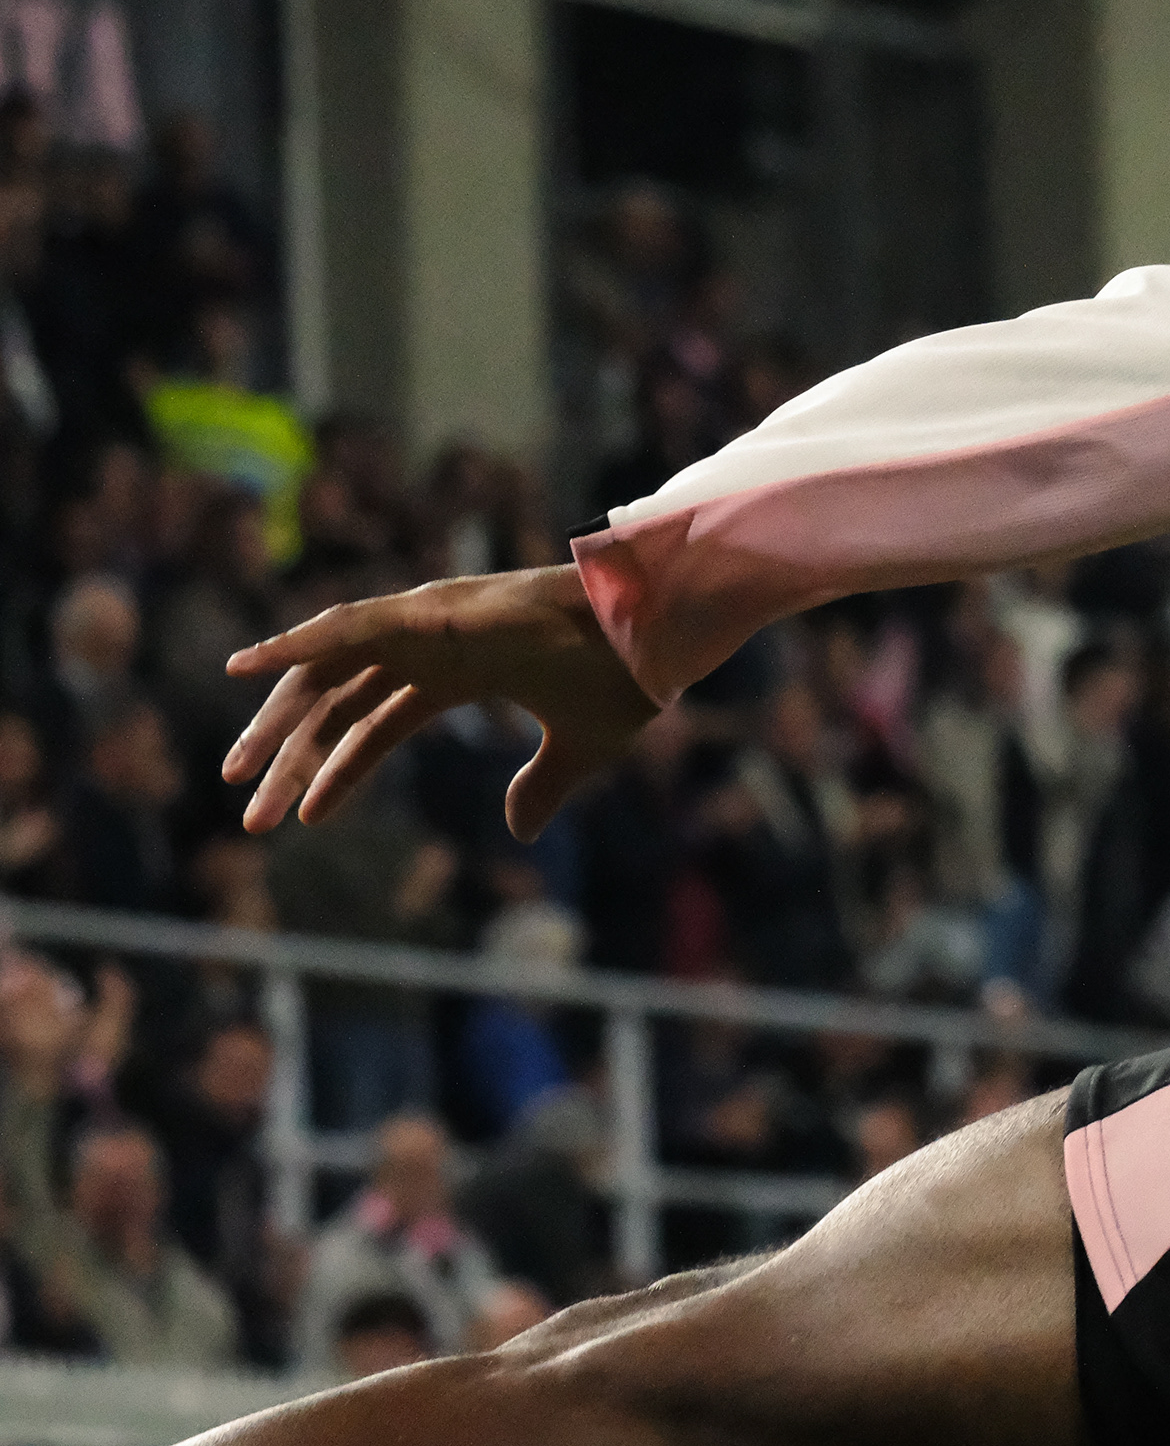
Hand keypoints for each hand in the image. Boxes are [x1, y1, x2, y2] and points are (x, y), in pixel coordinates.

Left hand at [224, 566, 660, 839]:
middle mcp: (431, 646)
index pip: (376, 725)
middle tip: (250, 814)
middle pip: (338, 702)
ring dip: (276, 719)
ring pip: (328, 672)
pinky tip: (246, 667)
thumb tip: (518, 834)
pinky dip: (293, 642)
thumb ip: (541, 788)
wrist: (657, 629)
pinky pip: (345, 626)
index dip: (337, 772)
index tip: (301, 820)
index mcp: (461, 675)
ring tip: (236, 771)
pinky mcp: (429, 611)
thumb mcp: (578, 751)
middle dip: (291, 757)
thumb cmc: (625, 678)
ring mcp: (426, 625)